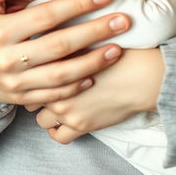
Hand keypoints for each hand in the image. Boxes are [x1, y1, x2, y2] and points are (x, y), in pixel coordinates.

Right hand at [0, 0, 130, 109]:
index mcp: (0, 30)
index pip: (46, 16)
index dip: (77, 5)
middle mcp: (8, 58)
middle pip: (59, 46)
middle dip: (94, 32)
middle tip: (123, 21)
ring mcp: (15, 82)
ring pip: (60, 76)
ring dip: (92, 63)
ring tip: (118, 49)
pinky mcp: (22, 99)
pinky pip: (53, 96)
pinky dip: (75, 88)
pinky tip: (96, 76)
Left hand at [34, 48, 164, 143]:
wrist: (144, 75)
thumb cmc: (122, 51)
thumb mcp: (90, 38)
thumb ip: (69, 41)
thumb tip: (55, 38)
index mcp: (56, 63)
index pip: (31, 71)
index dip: (36, 72)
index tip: (42, 72)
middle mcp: (56, 88)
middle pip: (32, 96)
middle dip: (40, 94)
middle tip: (50, 89)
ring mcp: (67, 109)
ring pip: (42, 119)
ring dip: (49, 113)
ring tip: (61, 105)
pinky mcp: (81, 126)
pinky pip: (59, 136)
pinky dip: (59, 130)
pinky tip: (66, 122)